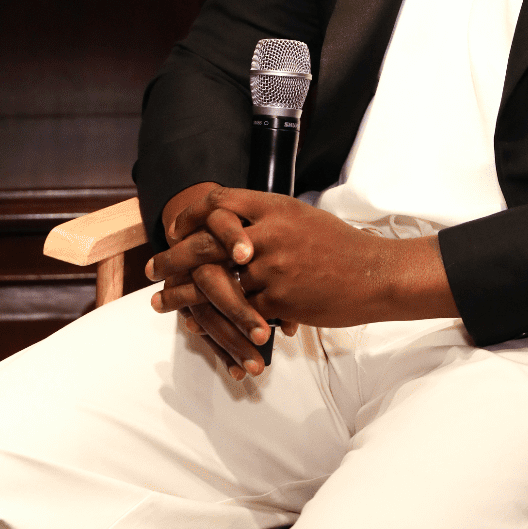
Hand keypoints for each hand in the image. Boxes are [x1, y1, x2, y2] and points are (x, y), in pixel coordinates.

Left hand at [146, 185, 454, 376]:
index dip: (191, 215)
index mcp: (275, 207)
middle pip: (205, 243)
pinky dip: (218, 319)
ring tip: (163, 302)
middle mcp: (269, 233)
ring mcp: (272, 268)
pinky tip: (200, 326)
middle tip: (153, 269)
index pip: (219, 203)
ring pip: (214, 283)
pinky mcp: (278, 299)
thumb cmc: (341, 247)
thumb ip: (269, 220)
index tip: (174, 228)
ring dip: (182, 295)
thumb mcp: (303, 219)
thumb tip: (234, 229)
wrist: (374, 275)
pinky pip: (240, 311)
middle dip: (172, 258)